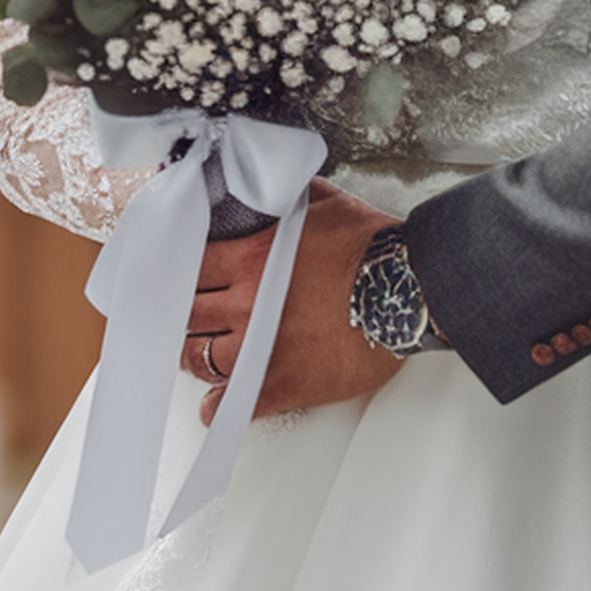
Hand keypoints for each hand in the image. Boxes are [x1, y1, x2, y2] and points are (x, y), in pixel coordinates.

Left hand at [184, 178, 402, 423]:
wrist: (408, 290)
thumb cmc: (373, 249)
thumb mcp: (327, 204)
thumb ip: (292, 197)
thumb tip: (281, 183)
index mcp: (252, 259)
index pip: (190, 269)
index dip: (182, 275)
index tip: (185, 281)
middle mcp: (248, 305)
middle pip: (187, 315)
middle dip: (187, 316)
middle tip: (192, 319)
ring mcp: (262, 348)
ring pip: (201, 360)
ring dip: (197, 357)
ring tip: (203, 356)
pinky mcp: (283, 384)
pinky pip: (231, 404)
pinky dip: (216, 407)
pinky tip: (215, 405)